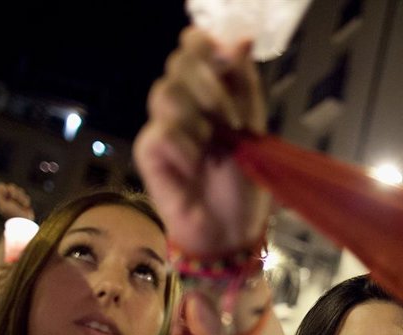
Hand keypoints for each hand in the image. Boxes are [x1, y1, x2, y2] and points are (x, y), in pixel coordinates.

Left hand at [0, 182, 33, 220]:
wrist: (24, 222)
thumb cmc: (13, 214)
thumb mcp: (3, 206)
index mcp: (1, 199)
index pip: (0, 187)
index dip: (4, 188)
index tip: (6, 194)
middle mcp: (8, 198)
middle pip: (10, 186)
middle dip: (14, 192)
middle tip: (14, 198)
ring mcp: (16, 199)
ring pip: (19, 190)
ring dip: (21, 197)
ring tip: (21, 204)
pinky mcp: (23, 202)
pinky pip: (25, 195)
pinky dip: (25, 200)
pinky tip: (25, 206)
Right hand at [133, 27, 270, 254]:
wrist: (233, 227)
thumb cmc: (243, 182)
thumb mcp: (254, 127)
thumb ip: (244, 82)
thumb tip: (241, 38)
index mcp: (208, 91)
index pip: (194, 45)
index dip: (206, 48)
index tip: (227, 65)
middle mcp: (182, 102)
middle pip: (179, 62)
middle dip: (210, 87)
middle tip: (228, 120)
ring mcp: (162, 125)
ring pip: (166, 92)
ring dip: (199, 121)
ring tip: (212, 150)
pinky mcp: (148, 152)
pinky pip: (161, 132)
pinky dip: (183, 149)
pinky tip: (194, 167)